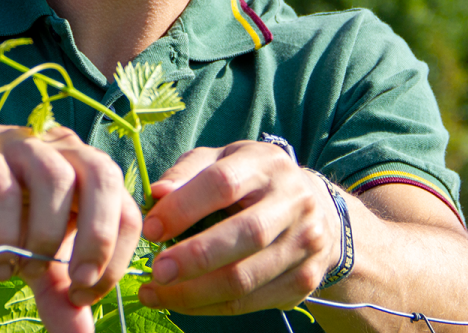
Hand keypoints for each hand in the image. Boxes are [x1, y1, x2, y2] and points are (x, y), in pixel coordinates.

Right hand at [0, 105, 142, 330]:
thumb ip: (59, 292)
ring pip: (55, 179)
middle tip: (79, 282)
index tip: (85, 293)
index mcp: (86, 170)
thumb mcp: (33, 254)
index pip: (126, 206)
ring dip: (47, 235)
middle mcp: (62, 150)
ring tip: (28, 271)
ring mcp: (22, 146)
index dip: (116, 254)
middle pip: (104, 177)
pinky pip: (0, 189)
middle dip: (99, 237)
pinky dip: (4, 234)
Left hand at [137, 140, 338, 315]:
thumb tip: (157, 194)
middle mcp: (293, 201)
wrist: (317, 210)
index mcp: (265, 164)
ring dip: (195, 292)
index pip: (223, 184)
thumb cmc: (251, 182)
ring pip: (246, 277)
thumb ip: (187, 173)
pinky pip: (250, 302)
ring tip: (157, 293)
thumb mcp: (221, 161)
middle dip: (194, 258)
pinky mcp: (304, 279)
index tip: (151, 229)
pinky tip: (182, 302)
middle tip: (156, 272)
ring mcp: (304, 242)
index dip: (183, 208)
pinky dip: (209, 307)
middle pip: (245, 235)